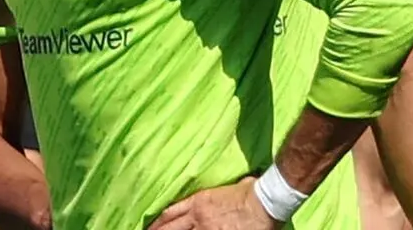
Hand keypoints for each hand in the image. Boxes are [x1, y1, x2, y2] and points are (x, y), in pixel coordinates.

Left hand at [149, 178, 280, 229]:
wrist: (263, 202)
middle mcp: (198, 217)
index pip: (170, 213)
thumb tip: (225, 192)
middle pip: (170, 228)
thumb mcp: (225, 187)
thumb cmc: (250, 191)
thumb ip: (218, 194)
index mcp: (198, 202)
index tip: (149, 228)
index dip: (157, 222)